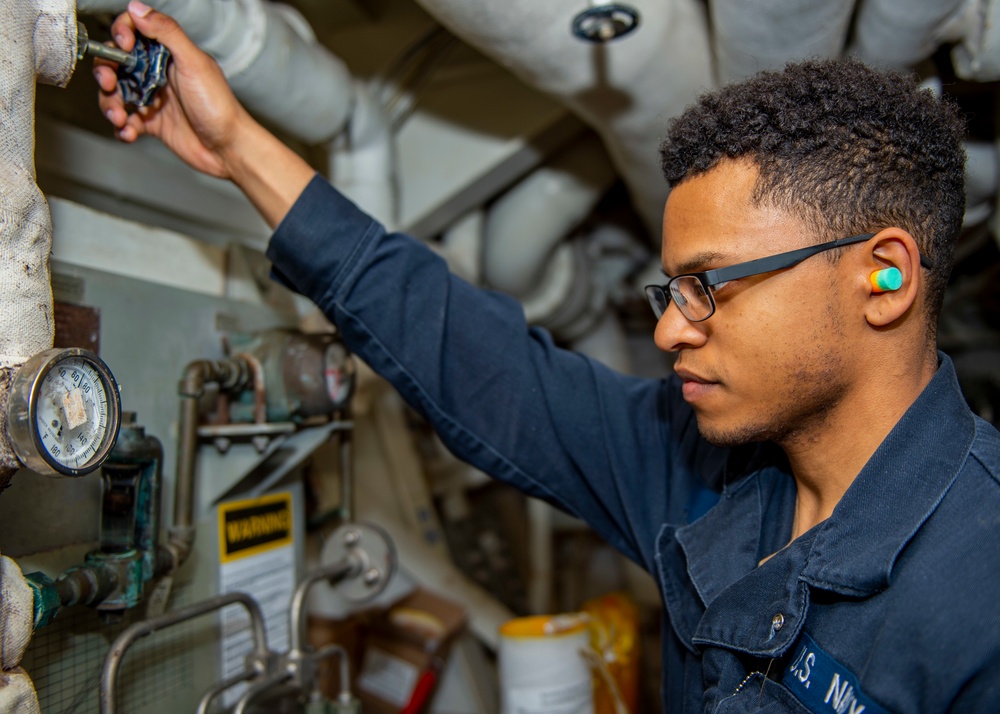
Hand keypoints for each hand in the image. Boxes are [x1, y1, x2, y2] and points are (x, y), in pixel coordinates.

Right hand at [95, 0, 252, 178]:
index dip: (121, 34)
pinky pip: (126, 121)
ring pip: (116, 94)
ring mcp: (153, 98)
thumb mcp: (193, 63)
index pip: (134, 32)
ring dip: (109, 104)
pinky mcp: (152, 123)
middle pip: (116, 64)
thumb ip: (167, 32)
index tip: (123, 46)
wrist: (228, 148)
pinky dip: (122, 128)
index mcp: (168, 54)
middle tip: (108, 84)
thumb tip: (137, 7)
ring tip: (118, 117)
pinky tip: (129, 132)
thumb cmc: (218, 105)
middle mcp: (157, 73)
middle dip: (106, 72)